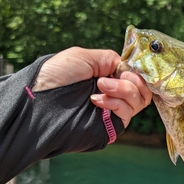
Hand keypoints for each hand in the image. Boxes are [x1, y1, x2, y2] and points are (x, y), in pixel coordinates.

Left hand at [33, 47, 151, 126]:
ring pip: (137, 102)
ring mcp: (111, 111)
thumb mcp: (85, 57)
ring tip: (101, 87)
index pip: (134, 76)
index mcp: (106, 76)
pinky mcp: (110, 127)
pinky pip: (126, 115)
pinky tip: (97, 100)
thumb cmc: (57, 75)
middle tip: (120, 77)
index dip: (137, 72)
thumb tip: (127, 67)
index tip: (130, 68)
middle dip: (134, 82)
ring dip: (123, 90)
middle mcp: (112, 94)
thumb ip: (110, 59)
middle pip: (142, 90)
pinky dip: (116, 104)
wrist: (41, 100)